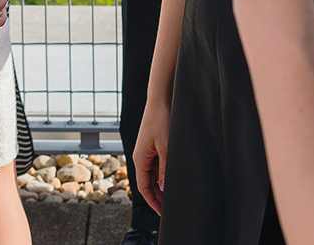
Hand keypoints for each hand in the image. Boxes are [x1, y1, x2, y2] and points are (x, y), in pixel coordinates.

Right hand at [134, 96, 170, 213]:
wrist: (160, 100)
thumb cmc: (160, 120)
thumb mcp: (165, 148)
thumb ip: (165, 169)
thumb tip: (164, 188)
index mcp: (139, 159)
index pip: (144, 188)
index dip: (153, 202)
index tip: (163, 213)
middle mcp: (141, 157)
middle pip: (148, 183)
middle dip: (158, 196)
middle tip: (171, 208)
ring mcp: (147, 152)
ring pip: (153, 175)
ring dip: (162, 186)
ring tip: (174, 196)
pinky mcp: (154, 146)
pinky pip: (157, 165)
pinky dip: (164, 174)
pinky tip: (174, 178)